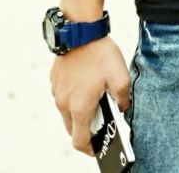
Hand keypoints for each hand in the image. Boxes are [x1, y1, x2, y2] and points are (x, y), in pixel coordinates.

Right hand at [49, 35, 130, 155]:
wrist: (80, 30)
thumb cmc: (101, 53)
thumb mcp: (121, 77)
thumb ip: (123, 99)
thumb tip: (121, 108)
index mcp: (80, 107)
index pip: (80, 141)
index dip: (90, 149)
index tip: (99, 148)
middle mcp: (64, 103)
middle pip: (73, 128)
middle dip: (87, 130)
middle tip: (102, 122)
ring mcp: (57, 91)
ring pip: (67, 112)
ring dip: (80, 112)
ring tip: (97, 100)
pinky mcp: (55, 80)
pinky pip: (64, 96)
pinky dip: (74, 98)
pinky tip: (88, 84)